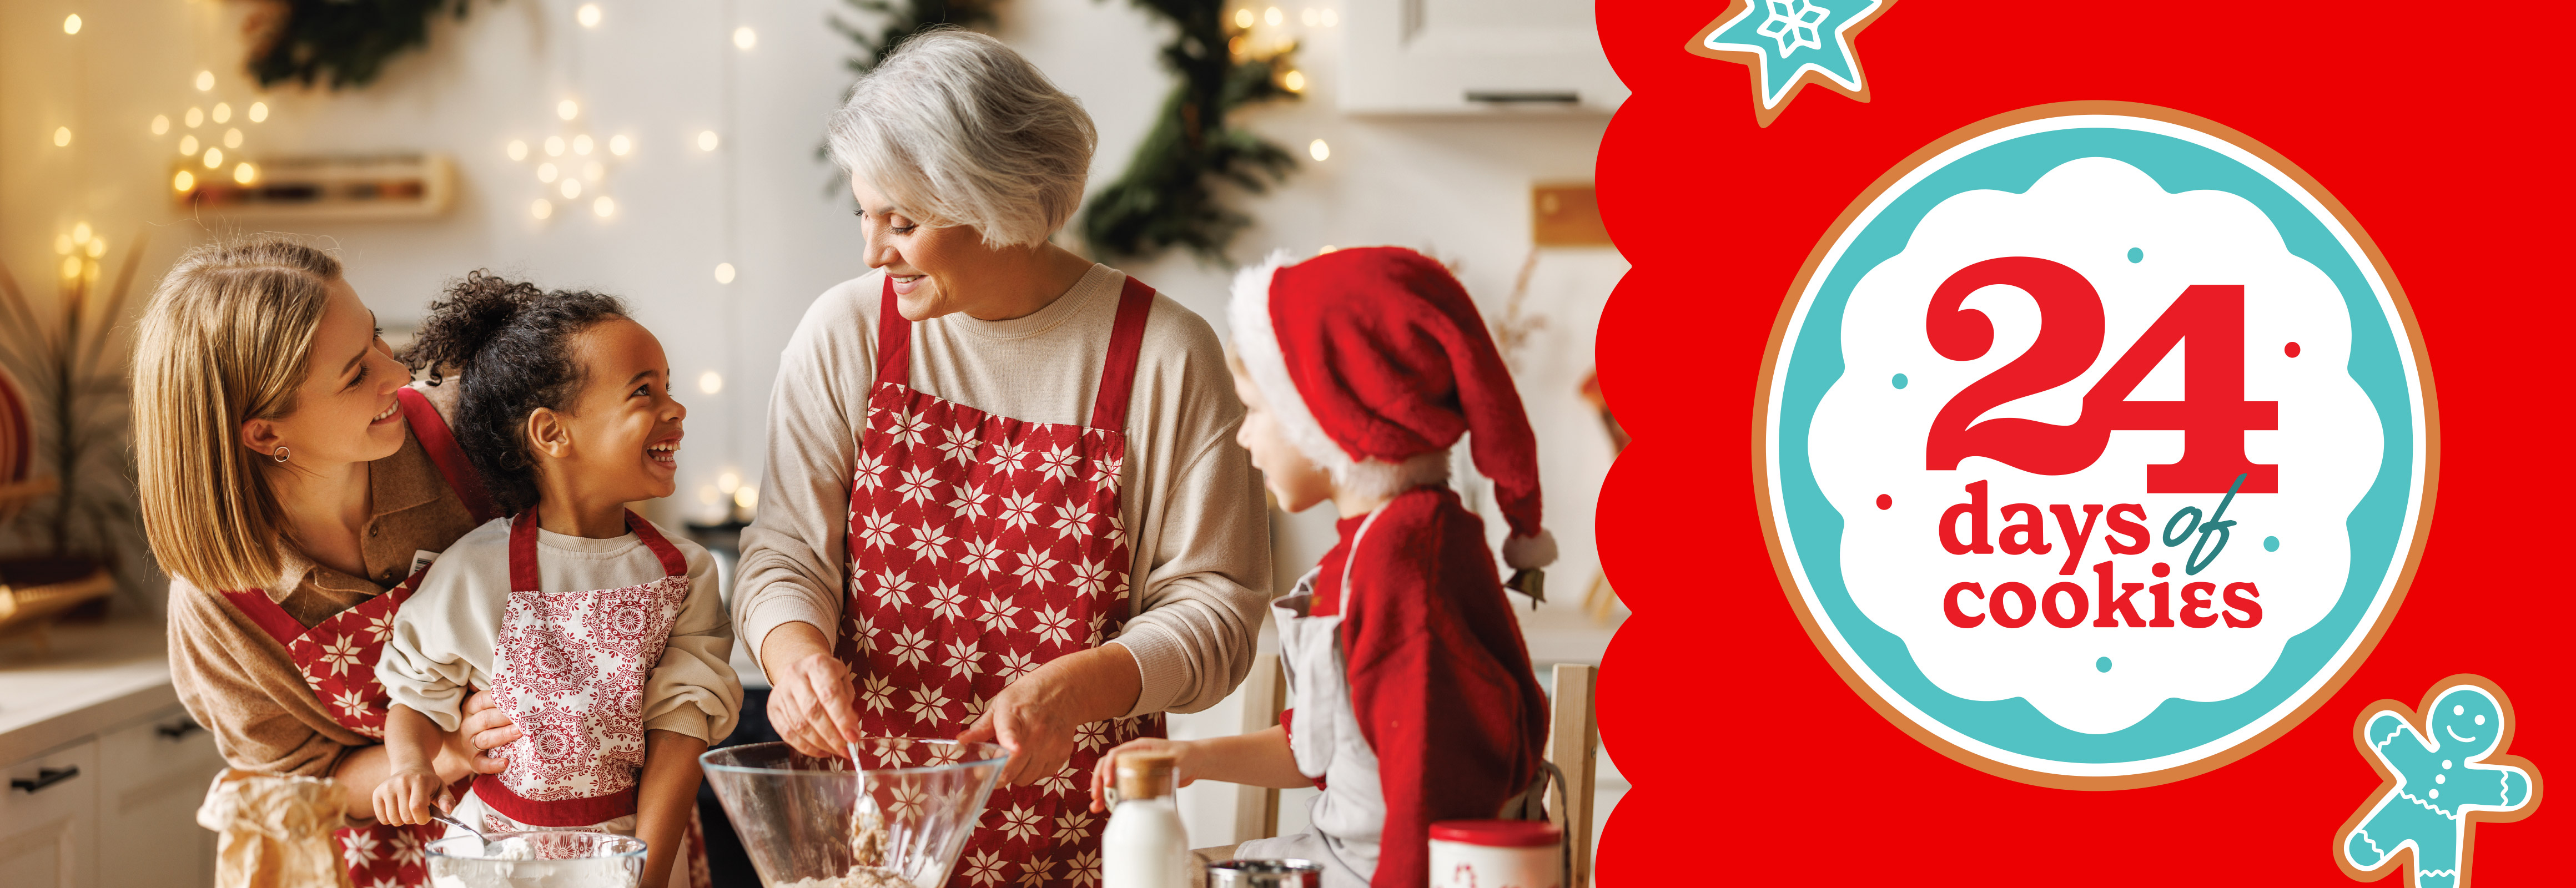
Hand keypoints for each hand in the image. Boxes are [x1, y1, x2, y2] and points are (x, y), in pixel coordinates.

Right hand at [374, 765, 442, 825]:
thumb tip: (447, 811)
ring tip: (408, 809)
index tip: (427, 816)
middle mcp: (401, 781)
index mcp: (419, 780)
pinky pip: (382, 819)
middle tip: (418, 810)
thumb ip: (447, 800)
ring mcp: (387, 787)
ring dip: (403, 820)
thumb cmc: (428, 783)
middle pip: (406, 816)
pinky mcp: (377, 793)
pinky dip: (390, 820)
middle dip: (415, 820)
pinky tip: (397, 809)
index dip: (423, 818)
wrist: (410, 768)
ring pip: (393, 819)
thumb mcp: (441, 788)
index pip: (417, 807)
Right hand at [452, 689, 519, 774]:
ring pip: (485, 739)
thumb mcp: (479, 706)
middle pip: (486, 719)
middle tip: (525, 715)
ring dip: (503, 736)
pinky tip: (506, 763)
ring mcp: (469, 744)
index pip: (482, 700)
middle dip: (505, 717)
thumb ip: (490, 694)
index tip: (517, 696)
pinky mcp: (473, 761)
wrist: (457, 750)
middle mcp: (468, 725)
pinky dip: (493, 765)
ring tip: (520, 732)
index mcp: (470, 708)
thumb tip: (505, 676)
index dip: (498, 698)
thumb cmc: (481, 722)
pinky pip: (482, 764)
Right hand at [762, 625, 866, 758]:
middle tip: (846, 750)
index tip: (853, 737)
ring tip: (836, 751)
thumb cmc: (826, 677)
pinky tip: (820, 751)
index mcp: (817, 664)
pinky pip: (787, 734)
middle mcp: (795, 675)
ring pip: (799, 725)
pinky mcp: (773, 708)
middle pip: (812, 712)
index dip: (842, 719)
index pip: (830, 694)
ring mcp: (781, 692)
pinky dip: (805, 747)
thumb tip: (849, 730)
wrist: (802, 668)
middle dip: (832, 736)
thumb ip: (848, 702)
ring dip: (820, 744)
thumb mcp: (843, 679)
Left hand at [956, 669, 1082, 788]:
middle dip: (996, 776)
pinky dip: (1032, 772)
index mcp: (1014, 715)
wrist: (1065, 691)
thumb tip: (961, 741)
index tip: (1014, 748)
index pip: (1011, 732)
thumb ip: (981, 726)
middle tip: (990, 770)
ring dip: (1015, 775)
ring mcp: (1050, 745)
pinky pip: (1040, 776)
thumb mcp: (1002, 703)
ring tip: (1014, 758)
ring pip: (1025, 779)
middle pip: (1013, 769)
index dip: (1011, 742)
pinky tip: (1030, 756)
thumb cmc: (1029, 695)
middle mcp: (1035, 732)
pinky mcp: (1062, 754)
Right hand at [1087, 737, 1198, 812]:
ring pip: (1111, 779)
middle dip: (1099, 782)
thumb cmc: (1186, 754)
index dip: (1108, 768)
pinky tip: (1107, 808)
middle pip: (1108, 767)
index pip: (1115, 754)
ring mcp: (1133, 769)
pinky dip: (1112, 798)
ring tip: (1096, 806)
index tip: (1109, 783)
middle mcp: (1132, 757)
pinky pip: (1121, 789)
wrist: (1195, 762)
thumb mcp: (1175, 758)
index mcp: (1138, 747)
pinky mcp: (1138, 781)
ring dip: (1102, 792)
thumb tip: (1154, 775)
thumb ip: (1164, 764)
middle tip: (1096, 797)